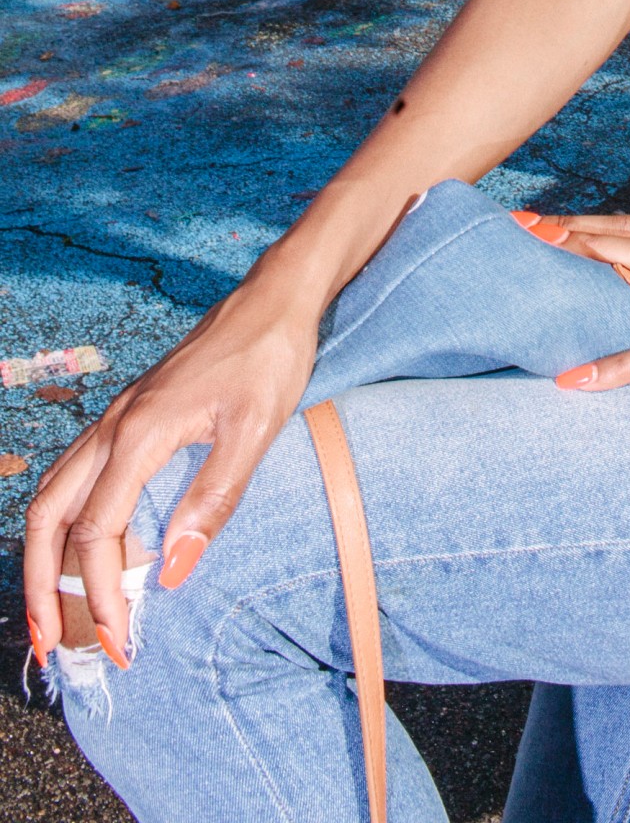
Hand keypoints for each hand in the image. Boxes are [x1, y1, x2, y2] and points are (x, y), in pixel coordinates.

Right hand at [24, 286, 318, 668]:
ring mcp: (117, 418)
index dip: (101, 595)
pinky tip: (79, 548)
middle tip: (49, 645)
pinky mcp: (130, 416)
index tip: (122, 643)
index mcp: (138, 433)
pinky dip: (63, 521)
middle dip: (40, 586)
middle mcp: (114, 426)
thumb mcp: (255, 430)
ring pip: (52, 494)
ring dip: (44, 557)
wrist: (274, 299)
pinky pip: (74, 475)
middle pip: (49, 517)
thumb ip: (213, 499)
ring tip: (51, 612)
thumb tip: (172, 573)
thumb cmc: (270, 358)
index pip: (96, 532)